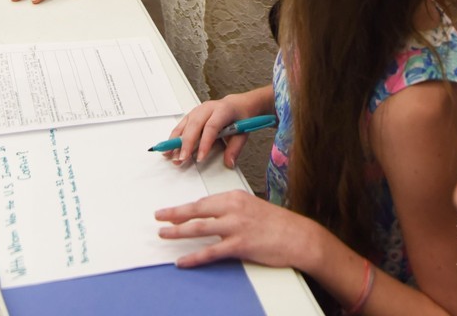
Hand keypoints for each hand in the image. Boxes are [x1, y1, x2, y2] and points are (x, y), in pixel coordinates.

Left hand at [156, 191, 312, 268]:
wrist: (297, 236)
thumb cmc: (276, 224)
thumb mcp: (251, 207)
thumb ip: (231, 210)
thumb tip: (212, 217)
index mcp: (235, 197)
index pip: (204, 201)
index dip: (184, 207)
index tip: (170, 210)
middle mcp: (233, 208)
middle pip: (197, 210)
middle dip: (175, 214)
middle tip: (159, 216)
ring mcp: (236, 226)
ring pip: (200, 228)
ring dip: (178, 231)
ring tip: (164, 234)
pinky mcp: (240, 245)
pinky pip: (211, 252)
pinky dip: (194, 257)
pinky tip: (183, 260)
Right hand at [161, 96, 252, 165]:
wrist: (237, 105)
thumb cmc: (240, 117)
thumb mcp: (243, 132)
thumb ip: (235, 148)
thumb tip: (229, 163)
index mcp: (223, 110)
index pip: (211, 126)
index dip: (204, 142)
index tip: (200, 158)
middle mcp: (208, 108)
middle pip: (195, 125)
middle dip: (186, 143)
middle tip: (182, 159)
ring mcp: (199, 110)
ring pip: (185, 124)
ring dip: (176, 140)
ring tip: (170, 155)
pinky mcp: (192, 114)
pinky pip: (181, 125)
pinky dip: (174, 136)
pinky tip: (169, 146)